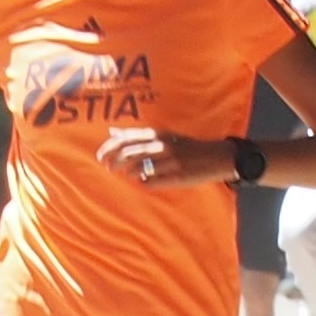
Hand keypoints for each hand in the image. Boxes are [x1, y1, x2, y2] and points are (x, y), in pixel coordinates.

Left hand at [94, 124, 218, 188]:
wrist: (215, 157)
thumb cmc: (185, 146)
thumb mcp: (162, 135)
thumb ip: (137, 135)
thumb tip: (113, 132)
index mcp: (157, 134)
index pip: (125, 139)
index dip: (108, 148)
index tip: (100, 156)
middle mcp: (161, 146)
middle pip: (127, 154)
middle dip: (113, 162)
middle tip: (109, 168)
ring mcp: (168, 162)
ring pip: (136, 169)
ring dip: (128, 173)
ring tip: (128, 175)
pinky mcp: (175, 177)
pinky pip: (150, 182)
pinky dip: (143, 182)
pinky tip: (144, 181)